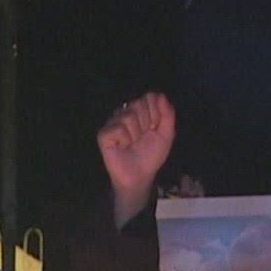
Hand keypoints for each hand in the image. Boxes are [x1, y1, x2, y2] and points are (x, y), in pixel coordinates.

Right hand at [96, 92, 174, 228]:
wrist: (140, 175)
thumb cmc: (151, 155)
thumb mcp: (166, 133)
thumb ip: (167, 114)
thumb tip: (160, 95)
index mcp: (140, 111)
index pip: (149, 97)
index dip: (156, 112)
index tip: (155, 127)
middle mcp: (125, 114)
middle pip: (139, 104)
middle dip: (146, 123)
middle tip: (143, 137)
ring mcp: (113, 123)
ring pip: (128, 116)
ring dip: (136, 134)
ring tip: (132, 144)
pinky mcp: (104, 135)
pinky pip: (117, 128)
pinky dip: (124, 139)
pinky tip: (122, 146)